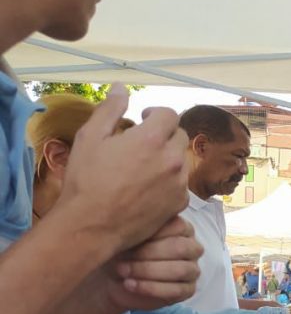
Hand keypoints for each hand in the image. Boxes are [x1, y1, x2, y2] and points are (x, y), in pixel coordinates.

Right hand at [58, 85, 190, 251]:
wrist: (92, 226)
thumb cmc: (86, 180)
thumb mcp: (90, 137)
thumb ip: (110, 109)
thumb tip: (122, 87)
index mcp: (152, 139)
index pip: (169, 114)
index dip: (155, 113)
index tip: (143, 119)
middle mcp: (172, 159)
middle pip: (179, 136)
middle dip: (164, 134)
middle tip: (143, 142)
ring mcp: (178, 183)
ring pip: (181, 160)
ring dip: (167, 157)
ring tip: (143, 166)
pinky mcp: (179, 203)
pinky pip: (181, 184)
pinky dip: (169, 181)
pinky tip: (148, 187)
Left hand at [106, 217, 202, 309]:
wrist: (114, 278)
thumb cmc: (123, 252)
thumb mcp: (126, 235)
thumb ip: (137, 226)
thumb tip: (134, 219)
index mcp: (181, 228)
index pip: (177, 226)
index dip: (153, 232)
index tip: (128, 236)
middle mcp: (191, 247)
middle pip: (180, 248)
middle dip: (148, 253)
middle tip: (122, 257)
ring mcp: (192, 269)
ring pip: (180, 270)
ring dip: (148, 271)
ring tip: (123, 271)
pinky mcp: (188, 290)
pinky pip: (177, 290)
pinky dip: (150, 288)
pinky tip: (130, 284)